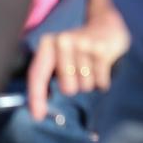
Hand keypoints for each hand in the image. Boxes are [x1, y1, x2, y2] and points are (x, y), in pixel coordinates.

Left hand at [27, 6, 129, 120]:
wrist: (106, 25)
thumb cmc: (77, 50)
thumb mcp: (58, 58)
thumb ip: (46, 80)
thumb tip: (39, 111)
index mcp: (47, 44)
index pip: (37, 74)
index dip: (36, 98)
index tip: (38, 116)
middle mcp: (63, 41)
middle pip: (67, 87)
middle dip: (74, 87)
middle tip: (79, 73)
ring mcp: (83, 43)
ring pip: (85, 86)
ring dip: (89, 82)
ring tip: (91, 66)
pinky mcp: (102, 49)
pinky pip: (101, 82)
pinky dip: (102, 81)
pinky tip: (101, 66)